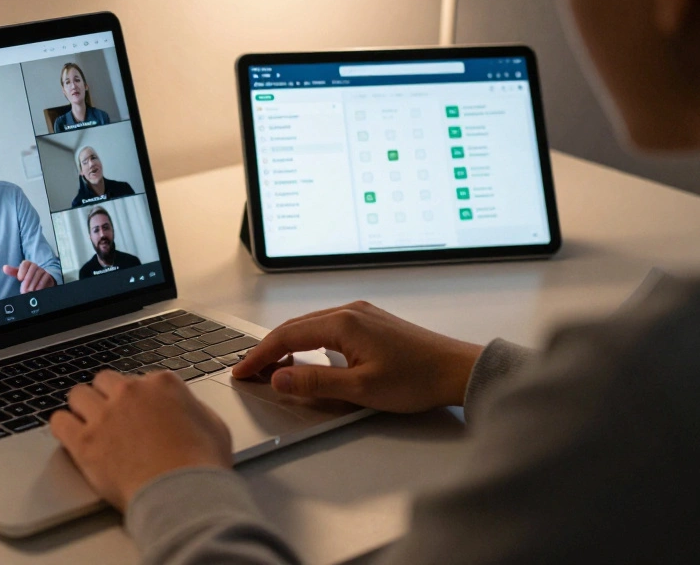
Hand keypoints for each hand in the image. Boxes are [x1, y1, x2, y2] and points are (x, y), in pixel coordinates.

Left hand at [1, 261, 54, 293]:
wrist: (41, 281)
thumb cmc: (28, 277)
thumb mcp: (20, 274)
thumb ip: (12, 271)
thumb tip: (4, 267)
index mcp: (28, 264)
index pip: (25, 263)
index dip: (22, 270)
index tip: (19, 278)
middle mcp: (35, 266)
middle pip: (32, 268)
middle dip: (28, 280)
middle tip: (24, 290)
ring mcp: (42, 270)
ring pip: (39, 273)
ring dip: (33, 283)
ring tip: (29, 292)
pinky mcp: (48, 275)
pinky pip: (45, 277)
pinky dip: (41, 284)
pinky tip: (37, 290)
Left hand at [50, 370, 232, 510]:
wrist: (182, 494)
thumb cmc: (202, 465)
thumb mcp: (214, 426)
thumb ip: (193, 409)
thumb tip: (185, 408)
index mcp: (162, 384)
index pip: (140, 379)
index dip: (139, 398)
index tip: (139, 412)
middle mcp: (130, 392)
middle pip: (105, 381)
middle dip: (108, 396)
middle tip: (113, 417)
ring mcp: (105, 415)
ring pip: (78, 395)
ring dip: (83, 408)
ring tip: (89, 425)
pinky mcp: (84, 441)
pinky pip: (58, 422)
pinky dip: (63, 427)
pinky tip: (70, 436)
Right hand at [231, 300, 483, 412]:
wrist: (456, 370)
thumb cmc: (416, 379)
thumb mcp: (361, 388)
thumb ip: (315, 383)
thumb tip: (279, 378)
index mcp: (343, 323)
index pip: (287, 336)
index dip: (260, 355)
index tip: (242, 371)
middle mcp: (349, 311)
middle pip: (294, 327)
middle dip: (267, 349)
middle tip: (249, 370)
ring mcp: (361, 314)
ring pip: (310, 325)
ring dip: (287, 344)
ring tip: (271, 367)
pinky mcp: (370, 322)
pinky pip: (326, 326)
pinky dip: (307, 341)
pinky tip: (305, 357)